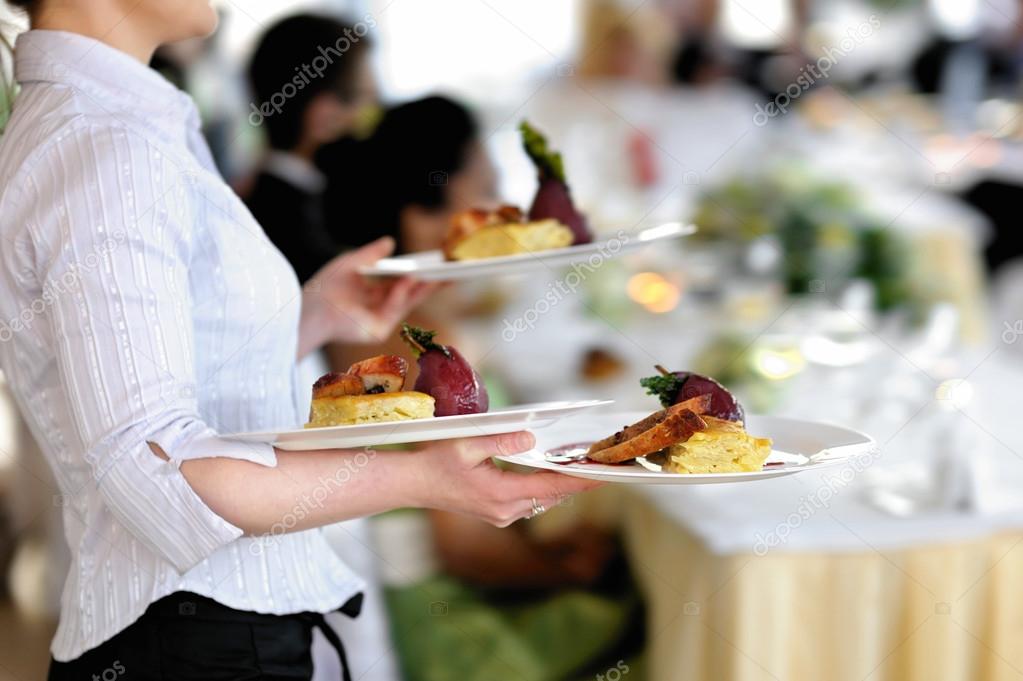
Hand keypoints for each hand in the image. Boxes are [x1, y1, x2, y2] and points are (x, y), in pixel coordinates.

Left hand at [298, 237, 438, 355]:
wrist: (310, 309)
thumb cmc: (326, 287)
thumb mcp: (351, 262)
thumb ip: (371, 253)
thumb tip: (391, 241)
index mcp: (373, 293)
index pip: (402, 283)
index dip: (420, 275)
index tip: (437, 266)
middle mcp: (379, 307)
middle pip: (411, 294)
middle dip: (432, 284)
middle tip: (453, 272)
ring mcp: (381, 319)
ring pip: (408, 302)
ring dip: (424, 287)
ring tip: (439, 271)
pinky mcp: (378, 330)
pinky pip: (395, 308)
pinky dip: (403, 292)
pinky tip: (412, 278)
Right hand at [412, 431, 604, 526]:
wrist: (413, 485)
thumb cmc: (436, 461)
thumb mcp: (467, 445)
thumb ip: (501, 440)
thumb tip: (531, 438)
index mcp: (501, 493)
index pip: (552, 486)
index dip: (580, 480)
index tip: (603, 474)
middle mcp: (505, 510)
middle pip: (553, 495)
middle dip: (577, 481)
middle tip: (601, 464)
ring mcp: (502, 516)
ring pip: (543, 500)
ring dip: (561, 485)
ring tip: (583, 467)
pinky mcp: (497, 514)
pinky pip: (530, 502)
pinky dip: (544, 489)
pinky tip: (552, 474)